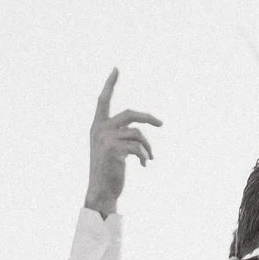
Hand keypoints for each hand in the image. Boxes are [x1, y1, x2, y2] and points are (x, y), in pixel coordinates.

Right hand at [83, 69, 161, 215]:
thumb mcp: (112, 149)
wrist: (102, 190)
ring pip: (138, 133)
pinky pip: (138, 146)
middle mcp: (100, 129)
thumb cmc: (109, 171)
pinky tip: (145, 164)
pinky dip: (145, 155)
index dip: (110, 84)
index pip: (103, 101)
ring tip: (149, 157)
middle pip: (130, 114)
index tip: (116, 69)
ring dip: (147, 146)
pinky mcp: (114, 149)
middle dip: (148, 118)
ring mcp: (106, 138)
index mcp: (97, 127)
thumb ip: (121, 134)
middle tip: (160, 124)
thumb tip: (143, 128)